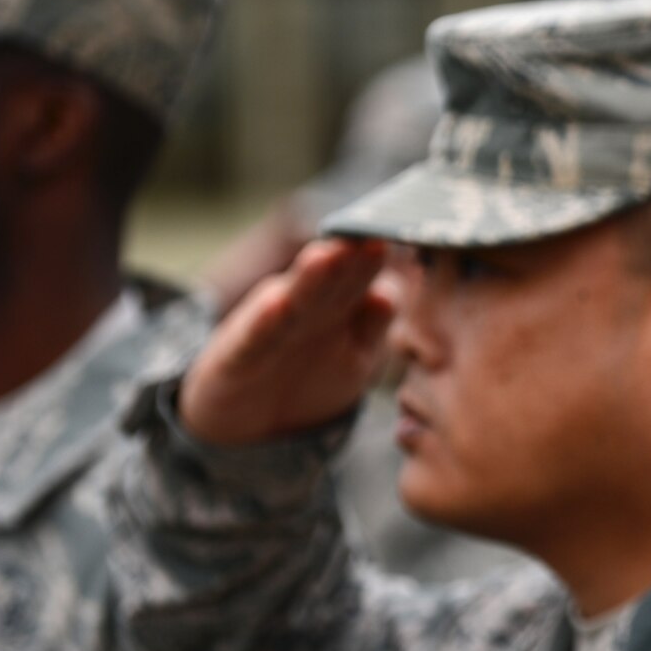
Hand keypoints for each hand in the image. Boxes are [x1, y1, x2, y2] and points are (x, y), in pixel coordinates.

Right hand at [179, 238, 396, 445]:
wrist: (246, 417)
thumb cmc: (309, 374)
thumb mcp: (353, 354)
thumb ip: (373, 322)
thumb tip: (390, 294)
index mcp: (340, 303)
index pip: (366, 273)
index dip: (384, 256)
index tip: (410, 233)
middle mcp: (307, 305)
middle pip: (335, 277)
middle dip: (353, 255)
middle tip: (373, 234)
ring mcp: (274, 325)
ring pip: (297, 297)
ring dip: (311, 276)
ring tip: (325, 254)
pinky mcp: (240, 352)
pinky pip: (257, 335)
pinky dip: (265, 321)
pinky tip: (276, 303)